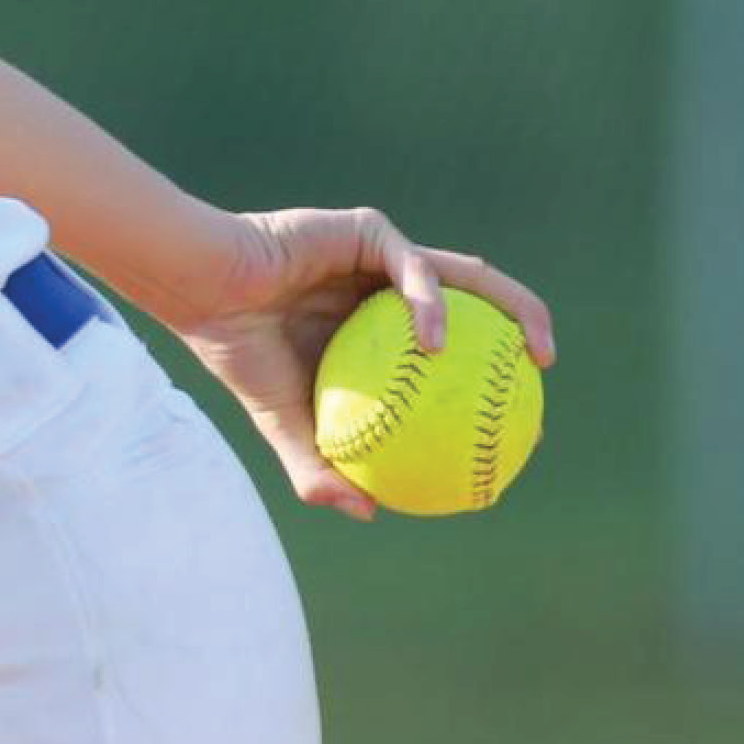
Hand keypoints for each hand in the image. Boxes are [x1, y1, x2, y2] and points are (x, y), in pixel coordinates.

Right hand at [161, 207, 556, 520]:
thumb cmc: (239, 353)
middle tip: (542, 377)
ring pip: (464, 277)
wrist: (202, 292)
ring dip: (510, 309)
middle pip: (480, 305)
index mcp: (380, 330)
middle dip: (525, 333)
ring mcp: (383, 258)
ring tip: (531, 352)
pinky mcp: (368, 231)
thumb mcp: (283, 424)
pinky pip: (414, 268)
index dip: (494, 381)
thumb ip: (320, 465)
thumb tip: (369, 512)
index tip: (518, 424)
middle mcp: (390, 290)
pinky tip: (436, 343)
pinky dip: (430, 304)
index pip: (455, 349)